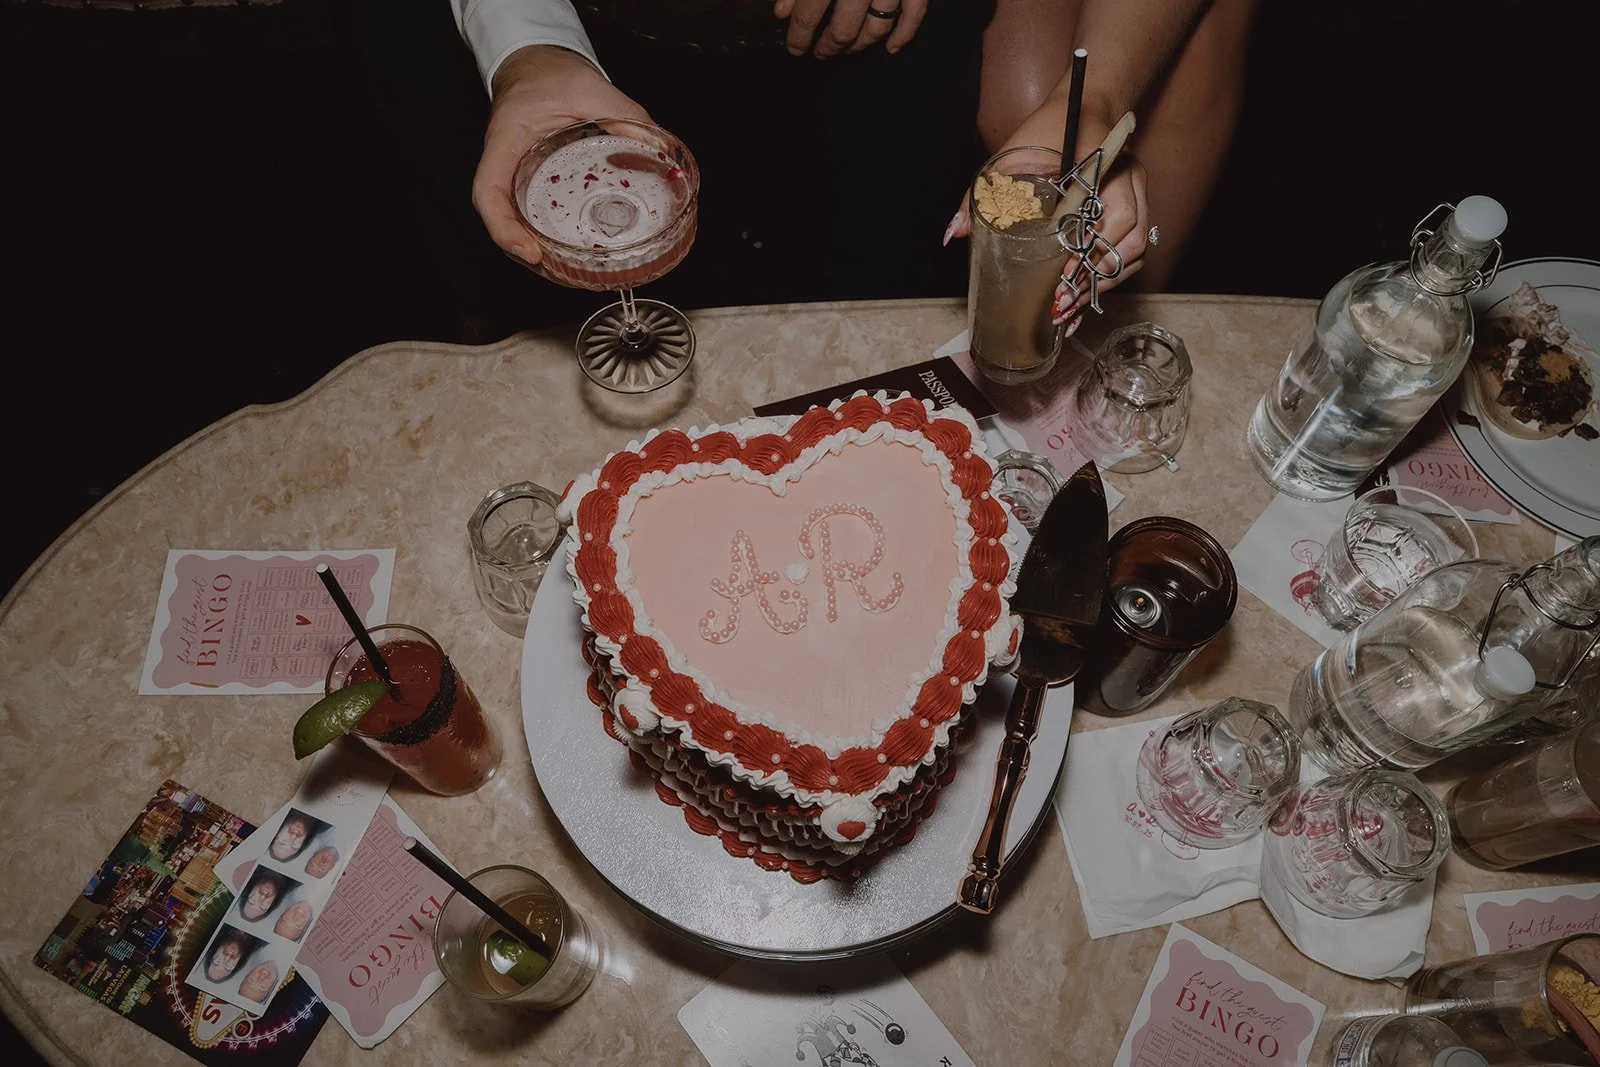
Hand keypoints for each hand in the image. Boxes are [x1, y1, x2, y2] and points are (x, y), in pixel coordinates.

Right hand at [473, 45, 652, 265]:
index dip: (503, 230)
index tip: (532, 252)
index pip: (487, 192)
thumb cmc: (550, 74)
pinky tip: (576, 254)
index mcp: (506, 141)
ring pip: (515, 224)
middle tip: (568, 275)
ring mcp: (516, 177)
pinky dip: (549, 240)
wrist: (537, 65)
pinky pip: (531, 216)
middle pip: (502, 221)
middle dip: (528, 255)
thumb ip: (625, 112)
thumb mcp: (588, 85)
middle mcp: (505, 165)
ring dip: (540, 256)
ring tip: (575, 275)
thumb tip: (660, 147)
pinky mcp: (532, 183)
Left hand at [774, 0, 927, 56]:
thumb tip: (781, 12)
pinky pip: (914, 14)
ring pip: (876, 28)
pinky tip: (891, 50)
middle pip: (842, 29)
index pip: (808, 14)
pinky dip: (904, 35)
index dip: (798, 36)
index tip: (794, 49)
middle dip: (828, 47)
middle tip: (820, 53)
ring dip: (859, 45)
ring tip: (847, 50)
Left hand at [944, 108, 1148, 328]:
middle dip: (1097, 278)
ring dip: (1105, 284)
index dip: (1090, 253)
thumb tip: (955, 232)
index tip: (1062, 276)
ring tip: (1070, 307)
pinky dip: (1110, 277)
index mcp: (1108, 166)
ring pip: (1136, 251)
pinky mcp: (1133, 210)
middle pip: (1131, 242)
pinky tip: (1084, 298)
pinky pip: (1131, 250)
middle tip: (1061, 303)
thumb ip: (983, 193)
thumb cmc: (1048, 128)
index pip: (1114, 217)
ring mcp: (1137, 196)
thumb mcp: (1011, 156)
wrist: (1082, 107)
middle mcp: (1131, 182)